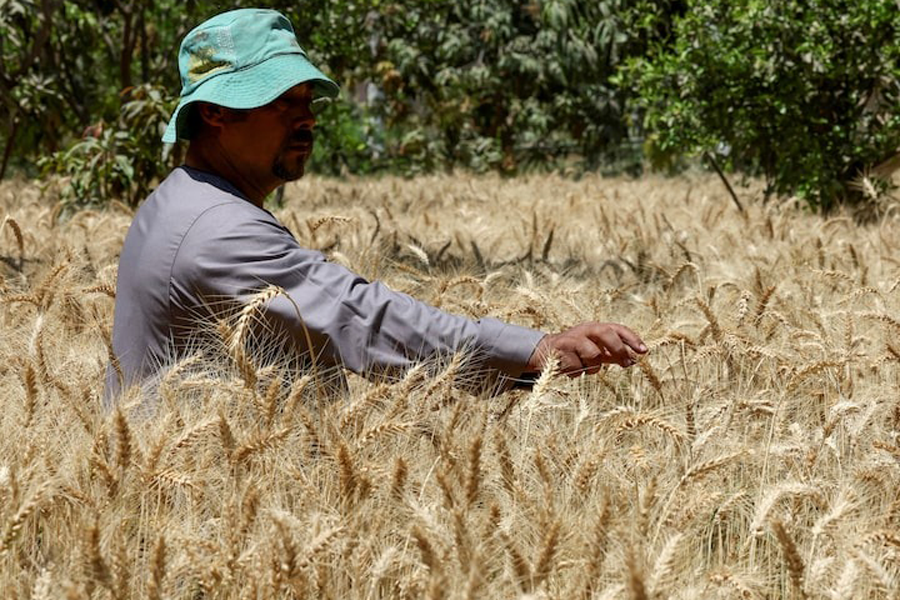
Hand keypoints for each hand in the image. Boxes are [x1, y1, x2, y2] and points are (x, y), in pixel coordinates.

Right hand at [526, 322, 646, 376]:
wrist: (546, 353)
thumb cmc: (576, 352)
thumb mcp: (596, 351)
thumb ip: (613, 354)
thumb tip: (634, 360)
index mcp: (595, 328)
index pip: (617, 328)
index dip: (632, 338)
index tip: (644, 351)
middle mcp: (585, 330)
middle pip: (606, 334)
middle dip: (618, 348)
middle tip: (627, 363)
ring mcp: (572, 339)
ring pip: (593, 354)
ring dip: (593, 366)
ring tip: (584, 367)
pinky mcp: (560, 350)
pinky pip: (578, 367)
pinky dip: (577, 371)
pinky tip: (570, 368)